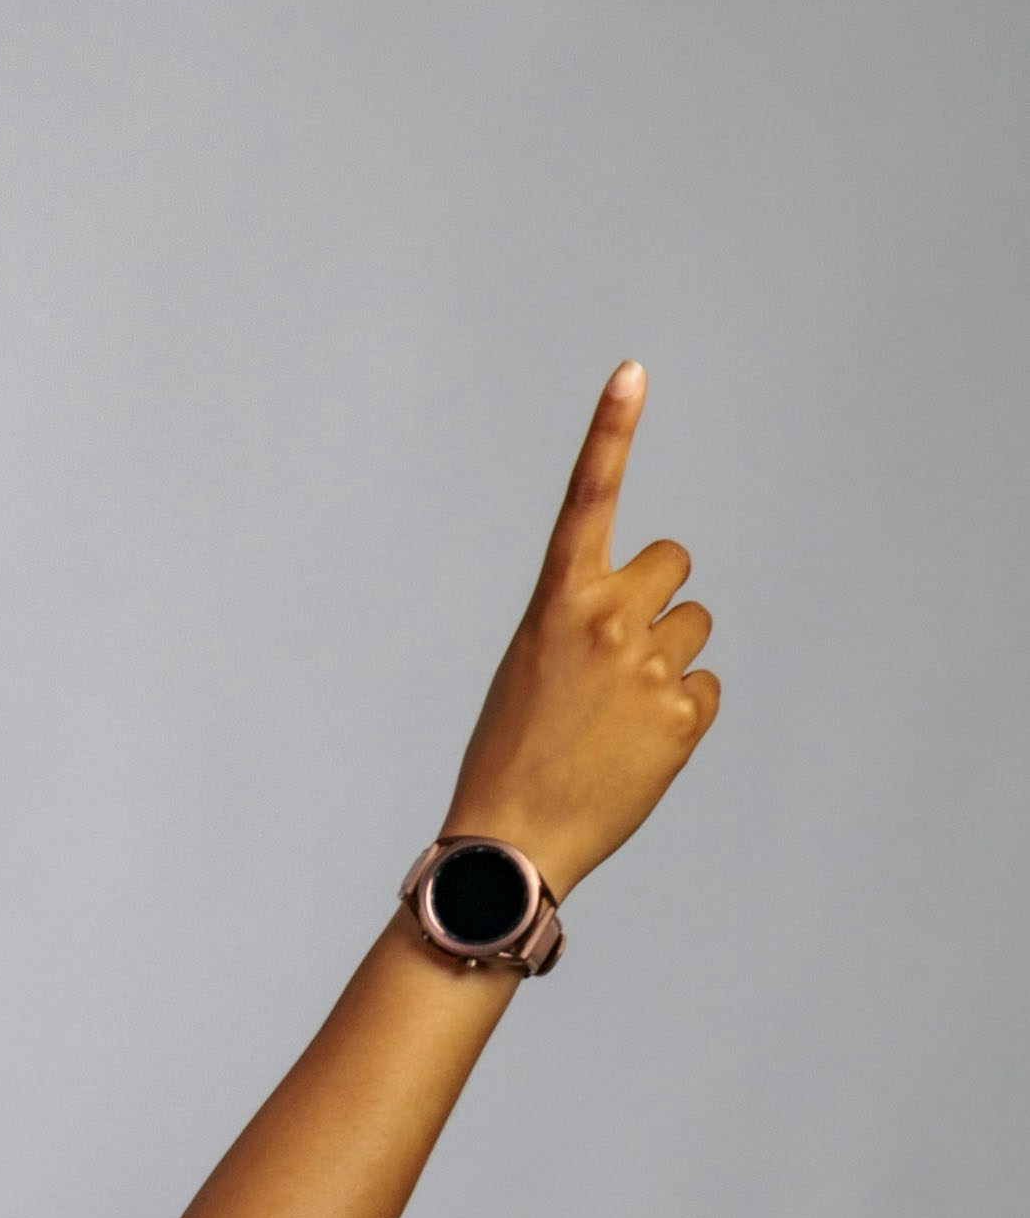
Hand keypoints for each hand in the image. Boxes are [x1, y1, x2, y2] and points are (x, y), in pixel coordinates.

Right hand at [444, 364, 718, 895]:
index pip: (588, 498)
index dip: (611, 430)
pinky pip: (705, 690)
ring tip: (620, 716)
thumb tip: (658, 614)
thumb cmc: (511, 755)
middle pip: (675, 565)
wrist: (513, 847)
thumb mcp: (531, 667)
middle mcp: (608, 621)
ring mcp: (651, 668)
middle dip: (659, 599)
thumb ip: (584, 620)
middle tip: (620, 656)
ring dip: (669, 659)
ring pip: (695, 627)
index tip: (632, 370)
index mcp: (557, 602)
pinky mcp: (683, 716)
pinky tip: (636, 749)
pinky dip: (679, 716)